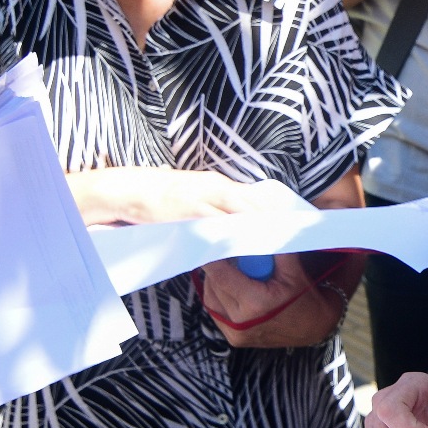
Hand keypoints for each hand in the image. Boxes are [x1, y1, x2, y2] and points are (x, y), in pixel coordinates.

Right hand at [70, 168, 299, 227]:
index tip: (295, 220)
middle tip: (297, 232)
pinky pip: (217, 223)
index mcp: (218, 184)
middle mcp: (215, 187)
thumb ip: (216, 207)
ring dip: (261, 225)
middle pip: (255, 202)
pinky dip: (233, 232)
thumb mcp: (195, 196)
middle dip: (277, 217)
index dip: (276, 209)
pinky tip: (246, 243)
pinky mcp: (190, 210)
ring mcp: (203, 198)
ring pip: (240, 212)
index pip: (255, 197)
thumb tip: (237, 223)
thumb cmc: (164, 196)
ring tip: (280, 238)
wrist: (131, 188)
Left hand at [199, 251, 359, 348]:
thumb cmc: (306, 298)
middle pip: (214, 283)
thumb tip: (258, 224)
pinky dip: (220, 294)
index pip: (220, 273)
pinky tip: (233, 286)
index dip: (212, 254)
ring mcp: (235, 333)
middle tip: (228, 250)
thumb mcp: (293, 269)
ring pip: (211, 296)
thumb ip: (273, 247)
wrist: (315, 330)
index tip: (211, 239)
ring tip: (235, 269)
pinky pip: (216, 310)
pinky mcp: (232, 338)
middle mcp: (241, 322)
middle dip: (218, 264)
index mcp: (256, 303)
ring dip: (218, 280)